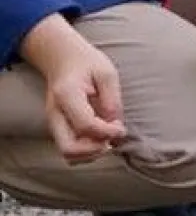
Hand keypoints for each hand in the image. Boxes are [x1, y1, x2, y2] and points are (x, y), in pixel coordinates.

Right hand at [20, 15, 125, 164]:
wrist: (64, 60)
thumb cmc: (88, 64)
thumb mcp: (106, 73)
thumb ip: (112, 98)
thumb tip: (115, 124)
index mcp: (67, 95)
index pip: (85, 125)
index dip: (106, 132)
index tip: (122, 128)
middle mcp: (55, 114)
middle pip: (69, 149)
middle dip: (95, 150)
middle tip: (113, 139)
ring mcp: (54, 124)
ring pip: (68, 155)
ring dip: (91, 154)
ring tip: (108, 138)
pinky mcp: (58, 129)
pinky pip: (70, 150)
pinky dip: (86, 151)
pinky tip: (100, 138)